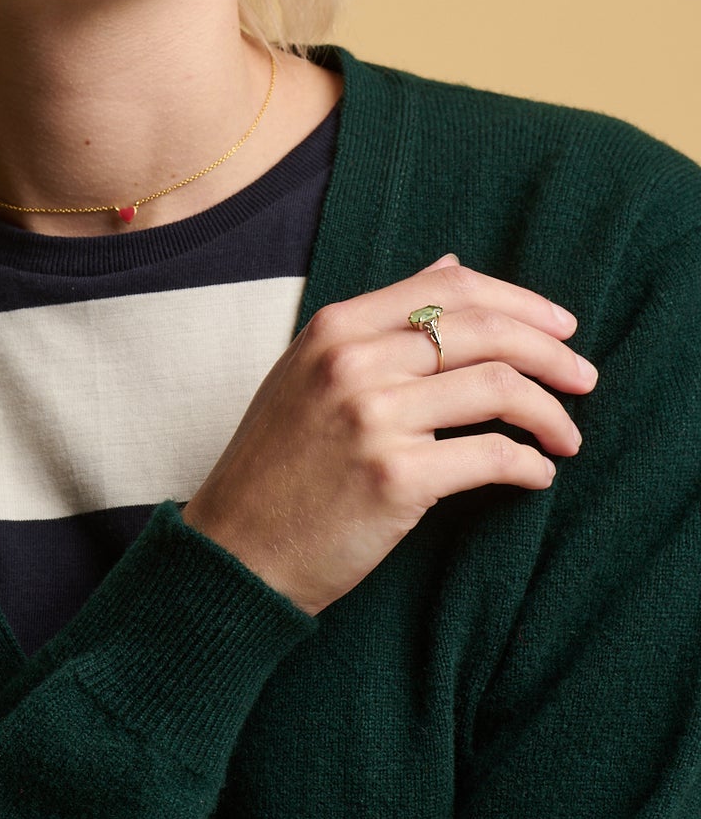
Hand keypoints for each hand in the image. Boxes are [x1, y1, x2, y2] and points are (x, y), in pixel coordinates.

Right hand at [181, 255, 598, 614]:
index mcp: (335, 328)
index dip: (520, 302)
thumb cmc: (276, 465)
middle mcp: (354, 362)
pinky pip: (491, 457)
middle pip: (485, 331)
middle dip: (552, 353)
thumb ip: (379, 320)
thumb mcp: (310, 371)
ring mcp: (373, 418)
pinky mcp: (395, 479)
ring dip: (550, 412)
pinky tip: (535, 475)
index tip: (560, 328)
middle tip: (584, 378)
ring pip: (498, 389)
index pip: (451, 288)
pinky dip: (528, 466)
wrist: (234, 551)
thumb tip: (452, 266)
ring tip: (567, 436)